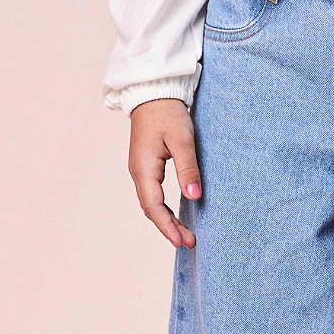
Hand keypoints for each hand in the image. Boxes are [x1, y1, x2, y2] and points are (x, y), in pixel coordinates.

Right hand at [128, 99, 202, 248]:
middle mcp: (138, 172)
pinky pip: (153, 193)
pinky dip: (164, 207)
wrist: (154, 92)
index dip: (167, 226)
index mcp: (143, 168)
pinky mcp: (147, 164)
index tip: (181, 241)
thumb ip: (188, 169)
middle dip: (169, 227)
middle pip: (151, 208)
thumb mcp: (182, 140)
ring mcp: (141, 169)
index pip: (153, 206)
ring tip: (184, 234)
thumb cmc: (168, 113)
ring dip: (167, 219)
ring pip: (152, 202)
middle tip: (189, 242)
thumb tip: (194, 196)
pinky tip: (176, 213)